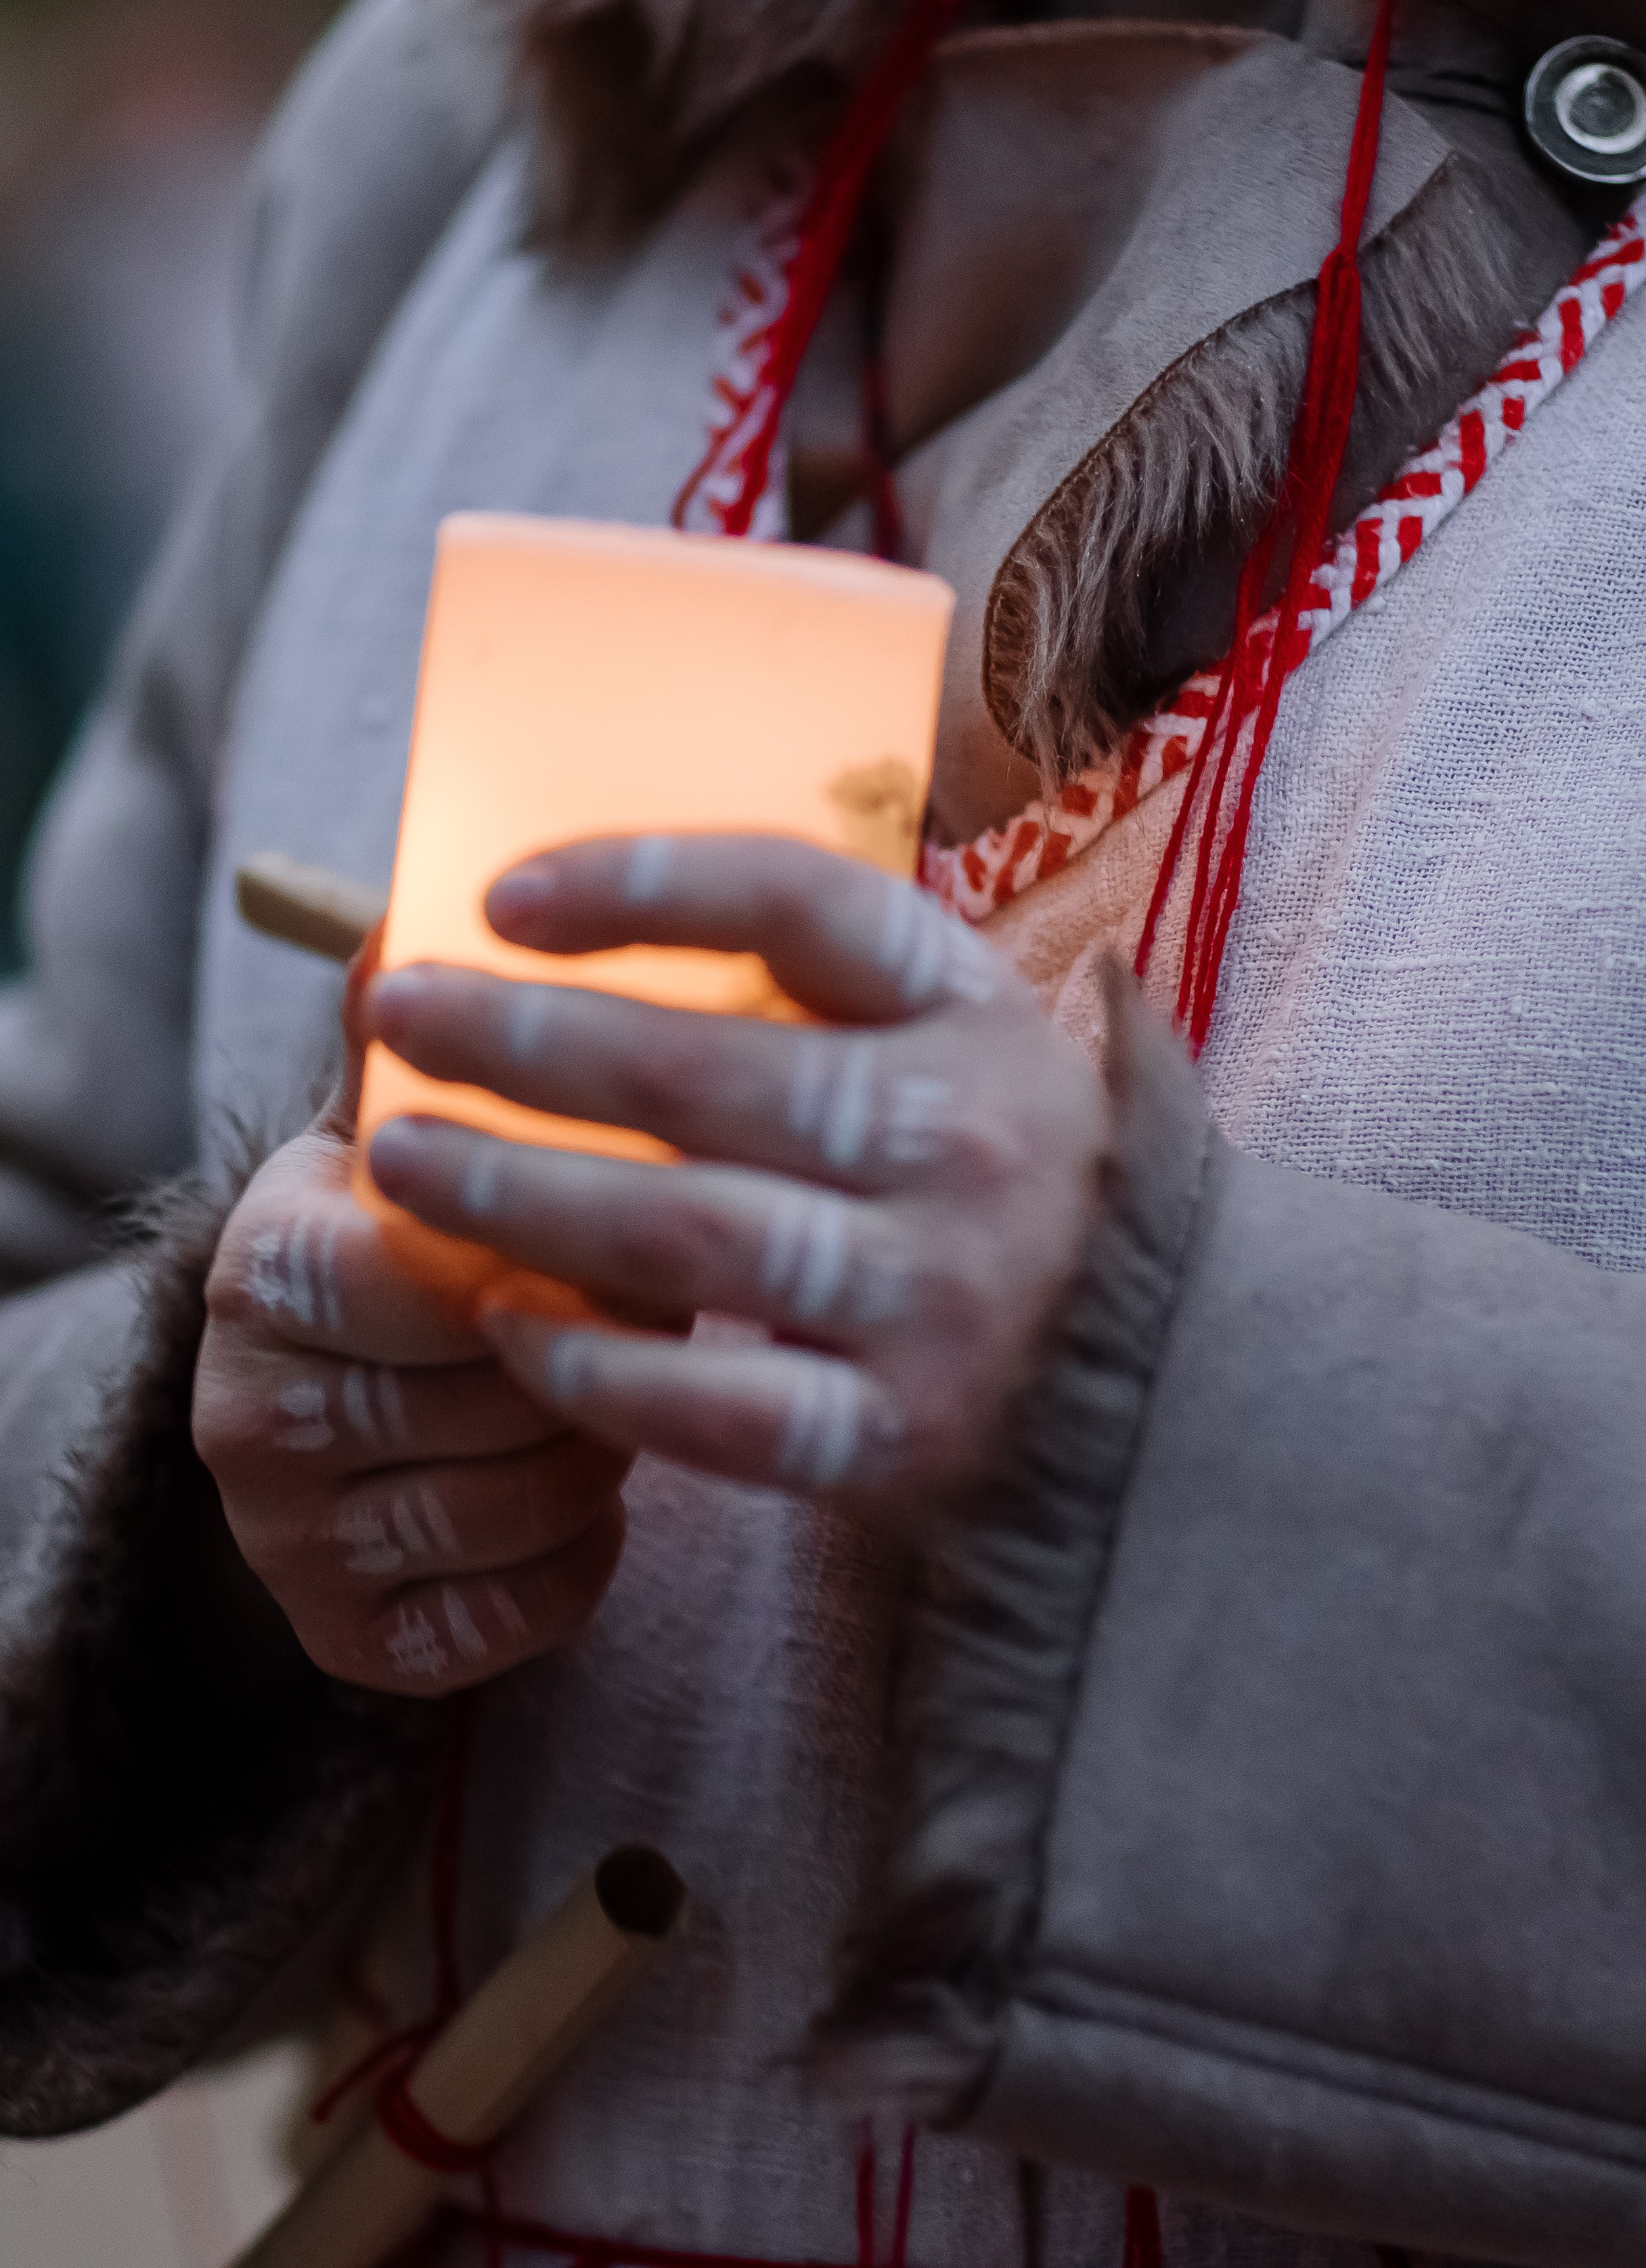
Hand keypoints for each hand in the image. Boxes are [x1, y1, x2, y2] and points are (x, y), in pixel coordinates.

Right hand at [193, 949, 628, 1696]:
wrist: (319, 1413)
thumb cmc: (403, 1247)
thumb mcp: (392, 1137)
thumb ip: (419, 1048)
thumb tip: (411, 922)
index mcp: (265, 1265)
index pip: (433, 1267)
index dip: (558, 1248)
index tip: (619, 1224)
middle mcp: (249, 1413)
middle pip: (500, 1390)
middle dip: (604, 1348)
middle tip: (654, 1306)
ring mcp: (292, 1541)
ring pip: (528, 1501)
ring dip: (607, 1445)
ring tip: (620, 1389)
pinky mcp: (352, 1641)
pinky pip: (522, 1616)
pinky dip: (582, 1557)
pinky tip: (588, 1498)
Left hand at [362, 835, 1105, 1506]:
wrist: (1178, 1375)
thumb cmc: (1019, 1177)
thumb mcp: (967, 1044)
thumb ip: (833, 995)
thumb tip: (594, 932)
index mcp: (972, 1011)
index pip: (799, 902)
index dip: (642, 881)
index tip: (503, 896)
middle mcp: (963, 1138)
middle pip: (706, 1069)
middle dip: (524, 1039)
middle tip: (401, 1015)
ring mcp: (937, 1294)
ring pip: (688, 1233)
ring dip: (521, 1190)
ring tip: (403, 1159)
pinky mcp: (903, 1435)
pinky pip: (719, 1405)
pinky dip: (596, 1365)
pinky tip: (506, 1319)